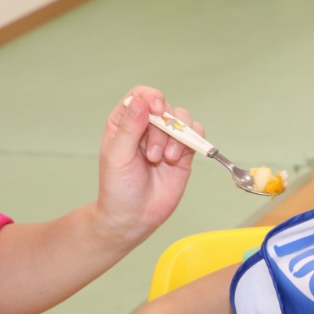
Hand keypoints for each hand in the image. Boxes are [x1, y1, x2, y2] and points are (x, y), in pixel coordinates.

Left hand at [95, 85, 204, 245]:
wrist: (134, 217)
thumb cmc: (118, 188)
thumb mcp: (117, 156)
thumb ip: (129, 128)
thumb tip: (141, 101)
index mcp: (125, 123)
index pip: (141, 95)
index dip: (151, 98)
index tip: (156, 110)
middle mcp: (147, 128)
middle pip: (165, 108)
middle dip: (162, 129)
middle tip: (153, 155)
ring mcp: (167, 140)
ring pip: (182, 119)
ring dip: (177, 137)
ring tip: (165, 159)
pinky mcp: (184, 153)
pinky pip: (196, 135)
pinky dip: (193, 141)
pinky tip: (178, 158)